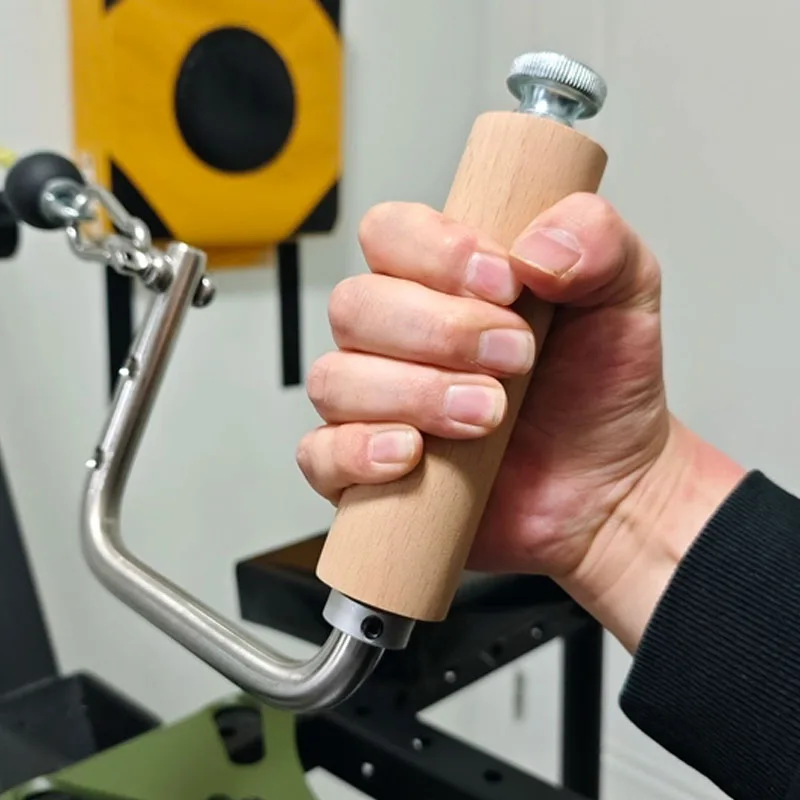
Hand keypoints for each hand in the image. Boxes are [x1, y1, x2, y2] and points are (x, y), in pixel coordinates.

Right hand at [297, 194, 742, 649]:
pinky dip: (357, 452)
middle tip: (514, 359)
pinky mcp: (364, 469)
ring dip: (413, 393)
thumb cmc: (601, 392)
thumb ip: (599, 243)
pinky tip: (412, 456)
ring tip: (487, 415)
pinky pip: (320, 453)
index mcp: (442, 281)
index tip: (505, 284)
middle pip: (356, 305)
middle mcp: (398, 337)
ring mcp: (375, 404)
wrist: (607, 489)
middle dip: (438, 332)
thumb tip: (536, 245)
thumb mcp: (625, 298)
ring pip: (336, 379)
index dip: (435, 252)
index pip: (390, 233)